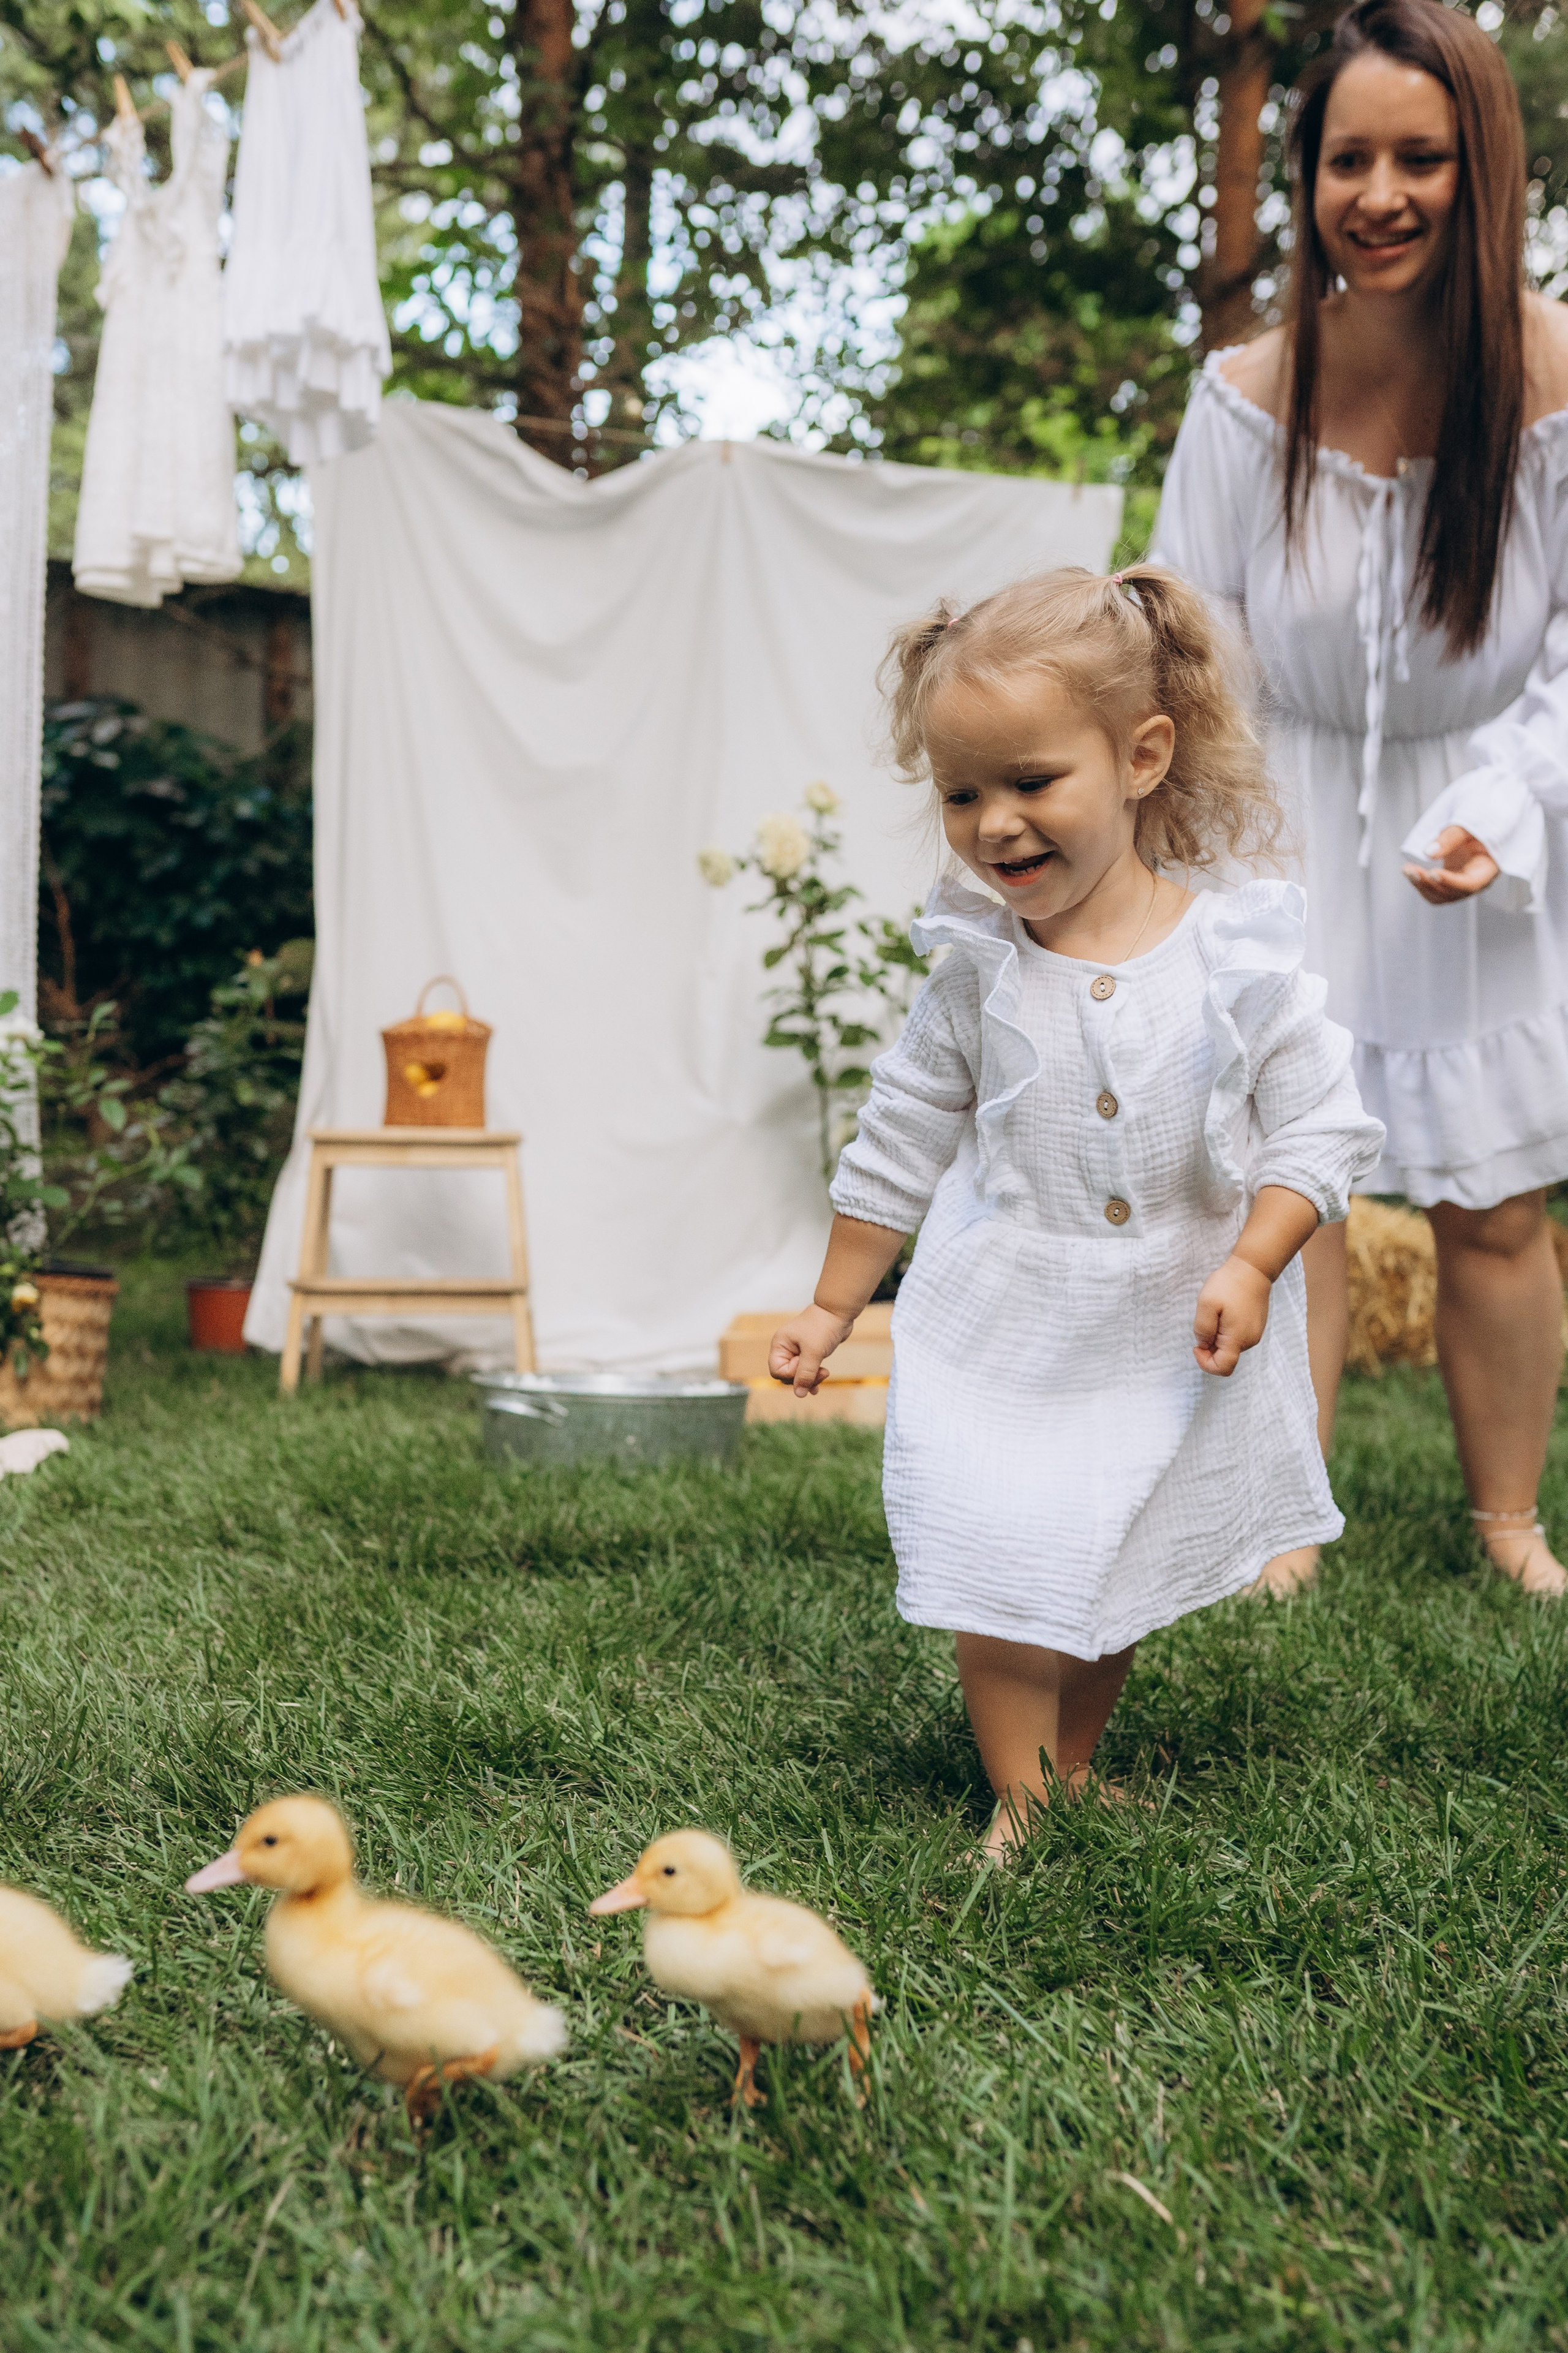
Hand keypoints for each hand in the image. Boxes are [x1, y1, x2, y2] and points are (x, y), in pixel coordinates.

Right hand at [768, 1303, 855, 1396]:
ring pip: (798, 1374)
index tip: (806, 1366)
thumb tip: (799, 1394)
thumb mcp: (813, 1352)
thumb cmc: (823, 1327)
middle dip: (804, 1378)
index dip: (792, 1375)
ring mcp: (797, 1350)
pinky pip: (807, 1370)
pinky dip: (814, 1376)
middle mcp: (786, 1348)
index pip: (777, 1371)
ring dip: (811, 1379)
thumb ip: (805, 1374)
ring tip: (825, 1376)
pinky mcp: (809, 1352)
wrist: (838, 1311)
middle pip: (787, 1375)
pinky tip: (821, 1381)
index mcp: (780, 1345)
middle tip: (822, 1373)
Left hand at [1193, 1254, 1271, 1376]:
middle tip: (1205, 1321)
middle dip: (1210, 1347)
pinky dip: (1226, 1331)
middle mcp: (1249, 1340)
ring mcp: (1255, 1333)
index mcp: (1237, 1338)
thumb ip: (1202, 1328)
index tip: (1196, 1345)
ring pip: (1230, 1347)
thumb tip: (1203, 1344)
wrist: (1253, 1268)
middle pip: (1225, 1358)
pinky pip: (1237, 1337)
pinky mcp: (1256, 1326)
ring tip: (1216, 1313)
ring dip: (1217, 1337)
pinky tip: (1224, 1312)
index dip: (1205, 1363)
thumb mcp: (1206, 1304)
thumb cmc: (1229, 1284)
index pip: (1223, 1368)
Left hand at [1402, 824, 1498, 904]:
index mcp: (1489, 868)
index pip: (1470, 884)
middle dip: (1430, 884)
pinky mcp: (1449, 877)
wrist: (1480, 815)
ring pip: (1440, 895)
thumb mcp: (1469, 821)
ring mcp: (1461, 881)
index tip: (1432, 872)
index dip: (1451, 882)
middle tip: (1411, 869)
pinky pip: (1433, 887)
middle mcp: (1476, 879)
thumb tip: (1428, 853)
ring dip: (1421, 885)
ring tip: (1407, 869)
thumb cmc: (1480, 817)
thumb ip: (1451, 837)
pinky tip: (1409, 870)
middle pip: (1452, 893)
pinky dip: (1420, 882)